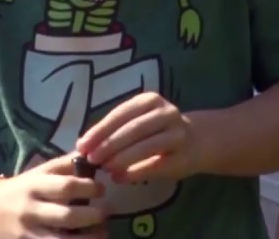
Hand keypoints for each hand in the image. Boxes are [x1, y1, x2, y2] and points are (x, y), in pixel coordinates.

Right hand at [0, 153, 105, 237]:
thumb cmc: (20, 190)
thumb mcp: (38, 173)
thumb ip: (64, 165)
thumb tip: (94, 155)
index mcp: (34, 187)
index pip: (66, 186)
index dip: (89, 188)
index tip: (102, 189)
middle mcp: (30, 211)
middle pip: (67, 216)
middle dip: (93, 216)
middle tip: (106, 214)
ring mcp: (27, 234)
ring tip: (101, 234)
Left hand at [77, 92, 201, 184]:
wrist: (196, 141)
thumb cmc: (157, 131)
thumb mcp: (138, 122)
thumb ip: (114, 131)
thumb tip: (82, 147)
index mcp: (149, 100)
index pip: (120, 114)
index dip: (100, 130)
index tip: (82, 145)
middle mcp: (166, 112)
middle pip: (133, 129)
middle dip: (109, 145)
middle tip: (91, 160)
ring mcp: (177, 133)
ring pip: (145, 145)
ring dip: (121, 159)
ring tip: (105, 169)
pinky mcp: (183, 156)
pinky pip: (156, 164)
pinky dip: (136, 172)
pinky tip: (120, 178)